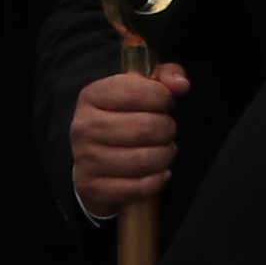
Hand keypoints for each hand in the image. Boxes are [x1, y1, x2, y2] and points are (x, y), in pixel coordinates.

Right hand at [73, 65, 186, 213]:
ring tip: (163, 151)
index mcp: (92, 95)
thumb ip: (165, 76)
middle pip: (146, 128)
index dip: (163, 98)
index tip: (166, 104)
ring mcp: (86, 159)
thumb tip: (181, 84)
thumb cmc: (123, 119)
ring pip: (144, 160)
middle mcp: (84, 126)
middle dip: (167, 130)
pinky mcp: (93, 188)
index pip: (138, 91)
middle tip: (166, 131)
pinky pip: (137, 187)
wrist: (93, 159)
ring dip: (164, 156)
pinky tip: (159, 172)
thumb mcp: (140, 89)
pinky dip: (156, 181)